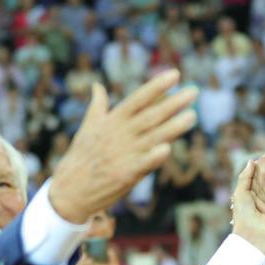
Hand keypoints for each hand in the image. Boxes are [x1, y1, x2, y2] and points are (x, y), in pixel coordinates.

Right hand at [49, 70, 197, 222]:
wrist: (70, 190)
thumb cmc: (81, 157)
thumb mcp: (87, 127)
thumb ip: (97, 106)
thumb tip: (96, 85)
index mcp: (112, 120)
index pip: (139, 99)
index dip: (157, 86)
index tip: (175, 74)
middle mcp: (120, 134)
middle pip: (151, 115)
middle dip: (173, 103)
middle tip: (194, 92)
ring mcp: (124, 154)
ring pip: (153, 137)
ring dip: (174, 126)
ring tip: (192, 115)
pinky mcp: (125, 174)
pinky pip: (144, 164)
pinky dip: (154, 156)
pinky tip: (168, 149)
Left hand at [231, 159, 264, 257]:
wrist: (255, 235)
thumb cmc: (244, 215)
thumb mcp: (240, 193)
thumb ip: (245, 176)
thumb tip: (252, 161)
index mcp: (254, 191)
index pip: (262, 173)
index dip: (262, 172)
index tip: (260, 178)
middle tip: (261, 197)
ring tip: (264, 211)